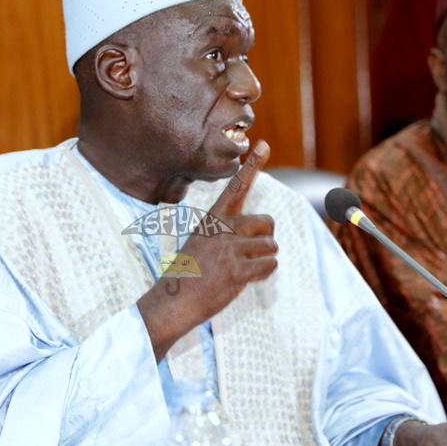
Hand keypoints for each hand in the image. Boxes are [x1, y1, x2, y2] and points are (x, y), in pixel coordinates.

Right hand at [137, 140, 278, 358]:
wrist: (173, 301)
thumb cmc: (192, 272)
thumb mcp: (203, 241)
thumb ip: (230, 229)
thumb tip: (266, 228)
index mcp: (213, 218)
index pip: (236, 186)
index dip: (252, 164)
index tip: (263, 144)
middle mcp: (222, 228)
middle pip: (268, 222)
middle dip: (264, 240)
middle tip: (243, 255)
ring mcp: (229, 249)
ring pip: (272, 246)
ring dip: (263, 260)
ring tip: (239, 269)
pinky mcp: (236, 270)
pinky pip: (270, 265)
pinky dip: (263, 275)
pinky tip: (244, 280)